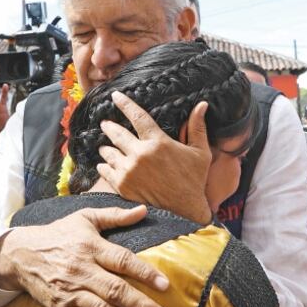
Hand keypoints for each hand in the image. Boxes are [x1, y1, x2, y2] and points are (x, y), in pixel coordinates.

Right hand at [0, 205, 171, 306]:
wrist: (20, 254)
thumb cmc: (59, 234)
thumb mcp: (85, 218)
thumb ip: (115, 215)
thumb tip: (144, 210)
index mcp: (91, 247)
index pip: (122, 260)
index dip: (144, 273)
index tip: (165, 285)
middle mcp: (82, 270)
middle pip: (115, 290)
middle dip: (141, 306)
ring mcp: (71, 292)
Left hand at [96, 91, 212, 223]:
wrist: (185, 211)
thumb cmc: (194, 180)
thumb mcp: (200, 152)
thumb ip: (197, 127)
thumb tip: (202, 104)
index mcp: (158, 142)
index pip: (137, 116)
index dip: (124, 103)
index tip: (115, 95)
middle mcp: (140, 154)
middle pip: (116, 133)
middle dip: (109, 127)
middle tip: (105, 124)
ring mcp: (129, 171)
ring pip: (109, 152)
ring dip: (106, 148)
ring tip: (105, 147)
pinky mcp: (122, 186)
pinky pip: (106, 171)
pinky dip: (104, 166)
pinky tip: (104, 164)